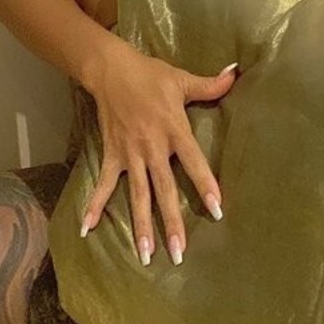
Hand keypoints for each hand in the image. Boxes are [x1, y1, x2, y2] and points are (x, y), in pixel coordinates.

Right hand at [81, 39, 236, 264]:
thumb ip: (209, 84)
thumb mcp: (181, 78)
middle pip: (164, 189)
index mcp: (174, 129)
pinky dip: (94, 205)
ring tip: (146, 254)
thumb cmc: (150, 75)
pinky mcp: (112, 154)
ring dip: (141, 224)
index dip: (205, 184)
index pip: (194, 161)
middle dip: (171, 221)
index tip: (217, 210)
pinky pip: (104, 183)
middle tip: (179, 253)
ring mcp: (130, 154)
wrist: (111, 70)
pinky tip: (87, 229)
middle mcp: (153, 147)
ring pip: (138, 194)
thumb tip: (236, 73)